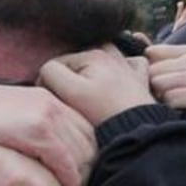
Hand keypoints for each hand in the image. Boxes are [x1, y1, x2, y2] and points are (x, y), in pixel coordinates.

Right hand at [0, 83, 95, 185]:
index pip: (83, 127)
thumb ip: (28, 128)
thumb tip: (40, 151)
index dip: (85, 154)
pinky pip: (65, 161)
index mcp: (45, 97)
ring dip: (79, 176)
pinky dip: (68, 180)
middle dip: (87, 166)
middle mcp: (51, 102)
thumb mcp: (7, 119)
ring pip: (81, 152)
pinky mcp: (38, 130)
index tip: (78, 175)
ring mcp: (47, 114)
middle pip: (88, 139)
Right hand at [37, 46, 155, 125]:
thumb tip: (45, 71)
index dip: (49, 81)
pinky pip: (131, 65)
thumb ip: (51, 73)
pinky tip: (118, 80)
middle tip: (72, 97)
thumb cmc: (101, 113)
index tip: (55, 100)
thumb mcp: (69, 91)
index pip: (56, 63)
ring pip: (104, 58)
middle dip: (71, 75)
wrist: (138, 131)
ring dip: (95, 68)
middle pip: (78, 60)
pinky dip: (124, 69)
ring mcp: (128, 66)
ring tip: (90, 87)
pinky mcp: (140, 80)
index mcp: (92, 55)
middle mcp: (111, 55)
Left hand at [145, 44, 185, 159]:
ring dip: (162, 99)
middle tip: (168, 99)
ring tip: (174, 105)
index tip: (161, 85)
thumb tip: (134, 35)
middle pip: (153, 70)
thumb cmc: (184, 102)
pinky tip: (180, 111)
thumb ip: (152, 58)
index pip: (150, 54)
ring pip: (160, 84)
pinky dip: (171, 108)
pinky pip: (171, 97)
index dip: (149, 73)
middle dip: (154, 88)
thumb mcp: (168, 77)